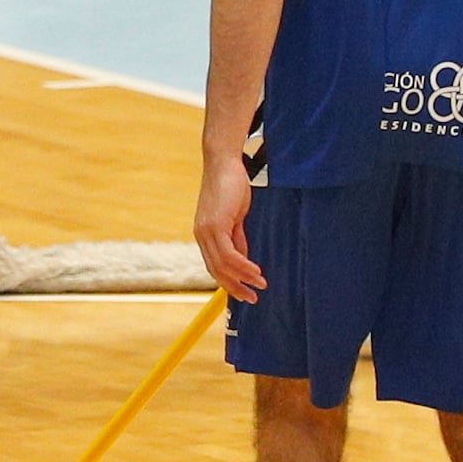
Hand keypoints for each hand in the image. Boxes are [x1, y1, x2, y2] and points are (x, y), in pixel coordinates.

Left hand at [194, 149, 259, 300]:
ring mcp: (207, 231)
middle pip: (217, 271)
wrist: (224, 163)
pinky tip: (255, 272)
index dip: (229, 281)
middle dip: (236, 287)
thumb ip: (237, 238)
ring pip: (223, 265)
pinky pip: (229, 254)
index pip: (214, 266)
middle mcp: (202, 235)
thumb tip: (243, 259)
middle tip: (252, 298)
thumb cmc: (230, 186)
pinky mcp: (216, 225)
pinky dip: (243, 266)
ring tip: (260, 286)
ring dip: (244, 278)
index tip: (245, 292)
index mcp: (204, 234)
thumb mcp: (234, 216)